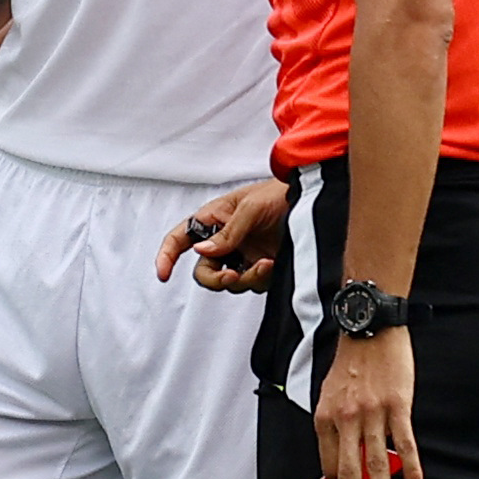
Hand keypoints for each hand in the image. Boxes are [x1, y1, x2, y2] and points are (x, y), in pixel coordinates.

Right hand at [157, 179, 287, 290]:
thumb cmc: (280, 193)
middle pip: (205, 270)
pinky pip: (252, 284)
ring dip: (245, 279)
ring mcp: (243, 254)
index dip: (167, 255)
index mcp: (214, 219)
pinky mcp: (261, 266)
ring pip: (229, 282)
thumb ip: (227, 233)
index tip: (163, 274)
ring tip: (264, 265)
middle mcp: (225, 239)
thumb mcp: (250, 208)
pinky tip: (272, 265)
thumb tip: (204, 251)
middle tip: (231, 277)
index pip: (181, 238)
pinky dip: (260, 279)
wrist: (315, 203)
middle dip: (216, 279)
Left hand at [314, 330, 423, 478]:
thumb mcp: (329, 392)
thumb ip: (333, 424)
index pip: (327, 463)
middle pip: (348, 471)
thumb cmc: (351, 362)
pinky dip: (411, 468)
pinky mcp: (398, 406)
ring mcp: (373, 413)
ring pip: (377, 463)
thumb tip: (338, 456)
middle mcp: (346, 418)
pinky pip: (405, 444)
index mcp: (325, 416)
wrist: (371, 328)